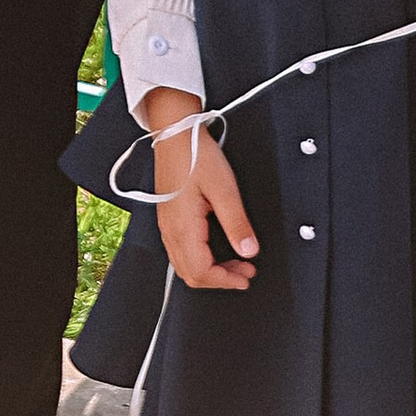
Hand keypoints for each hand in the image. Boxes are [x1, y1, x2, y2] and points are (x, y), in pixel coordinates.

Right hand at [144, 85, 257, 289]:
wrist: (175, 134)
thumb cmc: (196, 155)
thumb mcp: (224, 189)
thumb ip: (237, 223)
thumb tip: (249, 251)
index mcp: (183, 227)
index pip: (201, 272)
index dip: (226, 281)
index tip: (246, 276)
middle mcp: (170, 231)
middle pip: (191, 275)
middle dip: (220, 280)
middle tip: (245, 272)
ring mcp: (167, 226)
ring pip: (184, 266)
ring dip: (210, 270)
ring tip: (236, 262)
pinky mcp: (168, 219)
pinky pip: (180, 252)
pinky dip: (200, 260)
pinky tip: (216, 250)